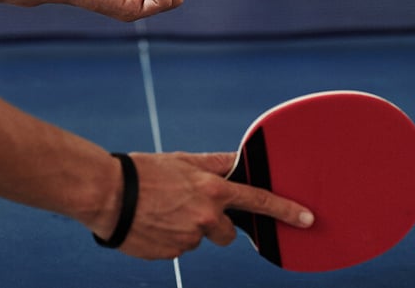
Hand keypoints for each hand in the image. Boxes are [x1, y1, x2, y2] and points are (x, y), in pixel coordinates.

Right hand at [102, 152, 313, 259]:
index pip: (258, 201)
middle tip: (188, 207)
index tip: (307, 219)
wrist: (107, 195)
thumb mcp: (182, 160)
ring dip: (188, 229)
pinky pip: (179, 249)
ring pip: (199, 239)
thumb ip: (213, 164)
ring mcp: (188, 239)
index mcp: (212, 190)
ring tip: (162, 211)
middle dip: (215, 224)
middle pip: (227, 232)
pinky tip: (153, 223)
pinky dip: (170, 238)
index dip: (285, 210)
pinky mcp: (171, 255)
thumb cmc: (142, 172)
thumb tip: (237, 162)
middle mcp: (206, 217)